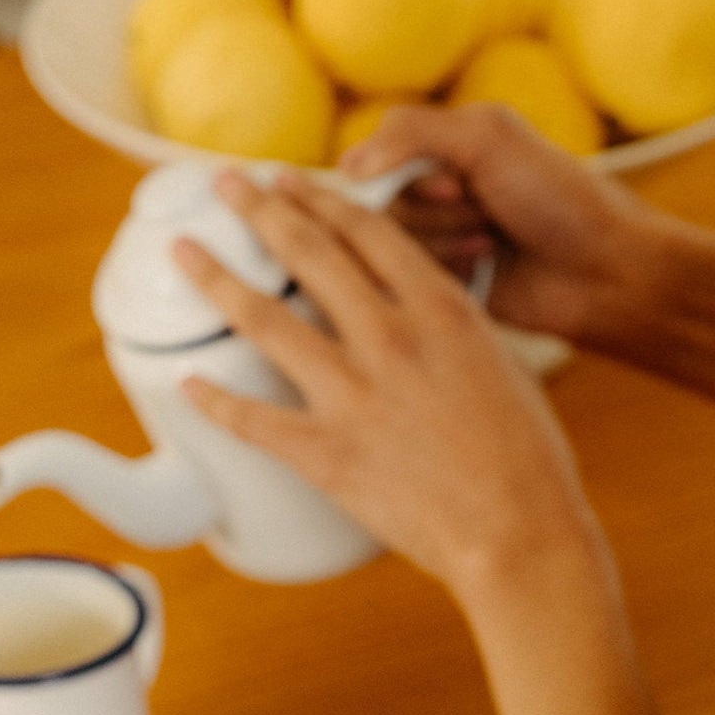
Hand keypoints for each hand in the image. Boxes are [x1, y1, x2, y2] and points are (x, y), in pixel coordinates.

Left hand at [173, 167, 608, 610]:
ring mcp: (354, 394)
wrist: (522, 534)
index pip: (367, 231)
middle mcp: (390, 338)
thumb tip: (434, 320)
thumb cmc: (530, 463)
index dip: (320, 198)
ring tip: (184, 252)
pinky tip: (187, 384)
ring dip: (215, 279)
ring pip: (266, 320)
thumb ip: (458, 335)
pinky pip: (255, 420)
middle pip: (309, 254)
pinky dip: (215, 402)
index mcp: (440, 310)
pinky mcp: (329, 453)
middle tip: (226, 184)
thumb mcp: (506, 368)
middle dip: (258, 209)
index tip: (290, 181)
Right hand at [339, 102, 673, 350]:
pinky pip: (409, 281)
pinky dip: (448, 268)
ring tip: (492, 237)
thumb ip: (411, 134)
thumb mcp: (487, 138)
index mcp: (438, 146)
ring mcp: (437, 241)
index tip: (455, 182)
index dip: (401, 175)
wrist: (604, 269)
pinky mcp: (445, 287)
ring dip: (446, 238)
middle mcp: (430, 192)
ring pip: (391, 245)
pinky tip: (488, 264)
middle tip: (484, 208)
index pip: (369, 158)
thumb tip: (345, 166)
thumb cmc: (557, 196)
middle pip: (375, 205)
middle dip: (434, 209)